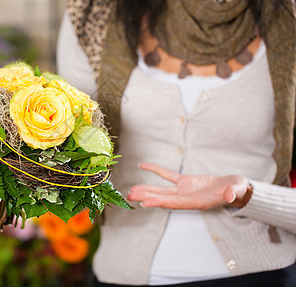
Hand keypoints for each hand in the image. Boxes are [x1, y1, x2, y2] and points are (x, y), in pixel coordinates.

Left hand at [127, 163, 252, 209]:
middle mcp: (188, 198)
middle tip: (129, 197)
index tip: (145, 203)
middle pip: (163, 199)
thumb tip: (230, 196)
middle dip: (147, 197)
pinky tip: (143, 165)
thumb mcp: (238, 192)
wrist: (238, 188)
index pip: (175, 203)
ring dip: (147, 189)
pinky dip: (156, 170)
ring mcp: (185, 190)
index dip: (160, 202)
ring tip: (131, 190)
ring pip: (162, 190)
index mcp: (198, 202)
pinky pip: (168, 175)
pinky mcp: (186, 181)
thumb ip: (233, 194)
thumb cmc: (239, 191)